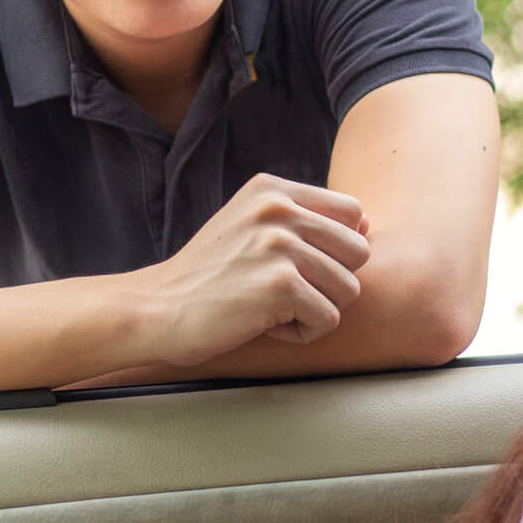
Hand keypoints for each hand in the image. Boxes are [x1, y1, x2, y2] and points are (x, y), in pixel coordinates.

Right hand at [132, 174, 370, 365]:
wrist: (156, 310)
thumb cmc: (207, 277)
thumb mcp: (250, 228)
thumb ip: (303, 221)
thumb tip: (366, 223)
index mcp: (273, 189)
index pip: (352, 212)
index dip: (335, 249)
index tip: (295, 267)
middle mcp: (279, 208)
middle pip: (359, 251)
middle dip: (330, 282)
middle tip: (285, 293)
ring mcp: (279, 245)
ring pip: (348, 289)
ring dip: (314, 310)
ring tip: (271, 308)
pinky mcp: (280, 285)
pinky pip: (328, 319)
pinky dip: (301, 333)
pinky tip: (263, 324)